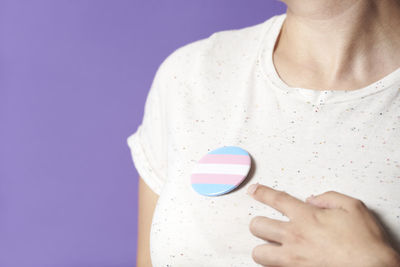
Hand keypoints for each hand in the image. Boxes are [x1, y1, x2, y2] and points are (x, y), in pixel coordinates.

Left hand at [247, 183, 399, 266]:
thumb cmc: (365, 243)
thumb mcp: (353, 207)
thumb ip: (330, 198)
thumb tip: (314, 199)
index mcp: (306, 217)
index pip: (276, 199)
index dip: (262, 193)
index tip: (254, 191)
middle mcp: (294, 236)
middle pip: (258, 226)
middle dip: (258, 224)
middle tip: (264, 225)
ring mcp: (293, 258)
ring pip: (259, 253)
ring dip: (262, 249)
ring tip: (270, 247)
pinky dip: (275, 265)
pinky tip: (281, 263)